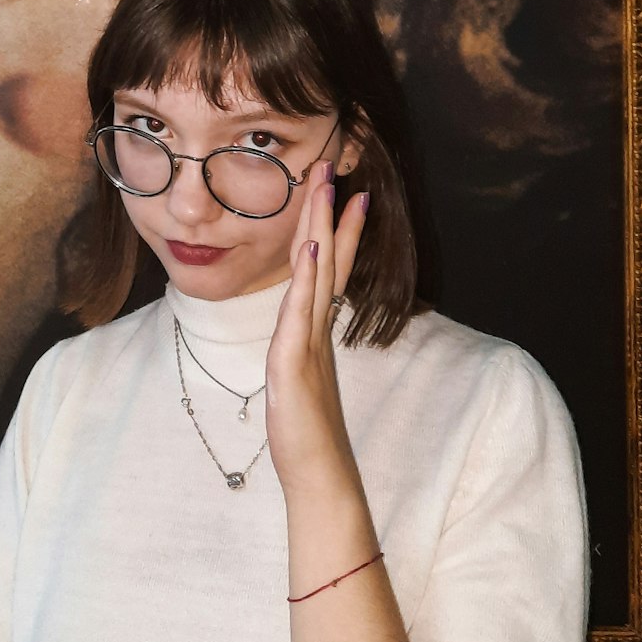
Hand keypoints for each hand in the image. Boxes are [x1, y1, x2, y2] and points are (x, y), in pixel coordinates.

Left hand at [266, 168, 367, 499]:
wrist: (317, 476)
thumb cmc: (306, 430)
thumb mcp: (298, 374)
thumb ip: (301, 343)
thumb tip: (303, 318)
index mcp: (314, 327)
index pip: (328, 264)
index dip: (338, 226)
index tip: (346, 190)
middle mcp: (315, 326)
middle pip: (325, 254)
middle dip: (327, 208)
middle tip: (332, 164)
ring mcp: (308, 340)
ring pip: (317, 272)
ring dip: (320, 226)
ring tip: (327, 186)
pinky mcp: (294, 361)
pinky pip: (302, 311)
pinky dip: (308, 277)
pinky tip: (311, 247)